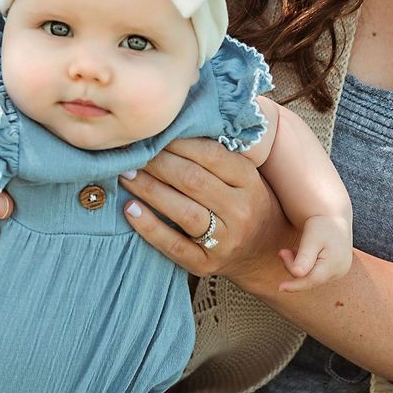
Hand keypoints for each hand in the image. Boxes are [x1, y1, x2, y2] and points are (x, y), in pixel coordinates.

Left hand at [120, 137, 297, 295]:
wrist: (265, 251)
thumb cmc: (246, 203)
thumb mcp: (243, 177)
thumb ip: (216, 157)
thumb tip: (171, 128)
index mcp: (249, 181)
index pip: (211, 155)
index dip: (179, 142)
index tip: (155, 134)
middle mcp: (240, 210)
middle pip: (193, 181)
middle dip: (158, 163)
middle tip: (133, 153)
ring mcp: (225, 240)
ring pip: (183, 211)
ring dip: (149, 190)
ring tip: (126, 175)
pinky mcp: (206, 263)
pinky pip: (173, 245)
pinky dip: (148, 226)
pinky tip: (129, 209)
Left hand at [276, 214, 351, 292]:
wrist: (334, 218)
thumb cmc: (322, 225)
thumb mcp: (312, 238)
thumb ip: (304, 257)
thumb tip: (296, 274)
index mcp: (334, 264)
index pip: (311, 280)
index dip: (295, 285)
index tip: (279, 288)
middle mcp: (339, 271)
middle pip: (309, 278)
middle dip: (293, 266)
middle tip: (283, 251)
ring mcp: (339, 271)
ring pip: (311, 276)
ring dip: (298, 265)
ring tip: (292, 249)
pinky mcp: (335, 269)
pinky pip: (315, 272)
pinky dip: (305, 265)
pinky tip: (302, 253)